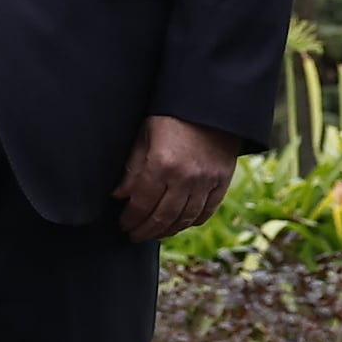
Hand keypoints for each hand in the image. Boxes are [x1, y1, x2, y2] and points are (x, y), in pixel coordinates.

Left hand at [116, 114, 240, 244]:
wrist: (209, 106)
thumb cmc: (171, 116)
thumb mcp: (144, 134)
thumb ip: (132, 167)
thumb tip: (119, 195)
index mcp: (161, 164)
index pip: (142, 203)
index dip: (130, 218)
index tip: (123, 224)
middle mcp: (185, 177)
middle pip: (162, 217)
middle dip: (145, 230)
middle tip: (134, 235)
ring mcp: (206, 182)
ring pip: (184, 219)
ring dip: (166, 231)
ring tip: (153, 233)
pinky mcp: (222, 182)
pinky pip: (206, 212)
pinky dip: (191, 222)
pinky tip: (179, 224)